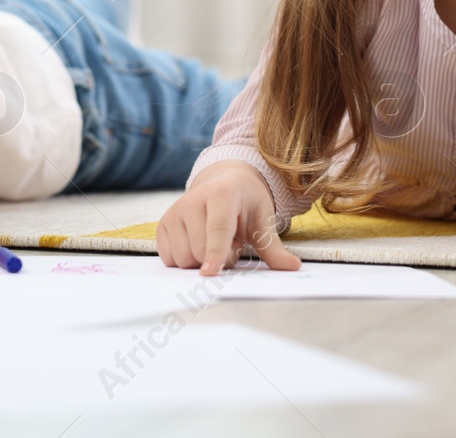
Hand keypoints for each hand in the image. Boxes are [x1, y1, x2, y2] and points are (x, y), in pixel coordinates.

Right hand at [156, 160, 300, 275]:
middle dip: (218, 260)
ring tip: (213, 242)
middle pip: (200, 251)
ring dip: (200, 261)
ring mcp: (174, 211)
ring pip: (183, 259)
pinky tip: (197, 244)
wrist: (224, 181)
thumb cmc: (246, 201)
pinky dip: (184, 259)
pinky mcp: (162, 224)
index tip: (210, 273)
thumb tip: (293, 267)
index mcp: (222, 194)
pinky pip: (169, 258)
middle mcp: (193, 200)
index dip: (215, 253)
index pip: (218, 229)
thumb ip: (273, 246)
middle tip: (232, 245)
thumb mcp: (263, 219)